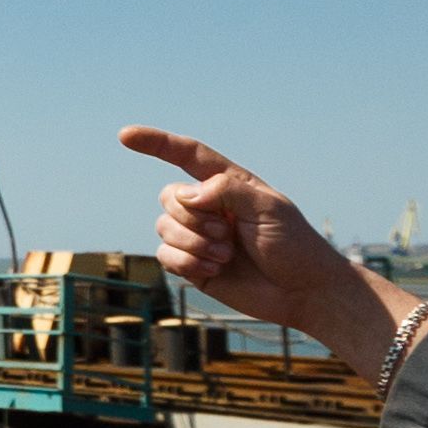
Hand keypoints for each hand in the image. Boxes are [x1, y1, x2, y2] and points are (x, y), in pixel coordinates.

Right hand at [115, 124, 400, 362]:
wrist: (302, 291)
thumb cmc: (293, 245)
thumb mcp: (268, 207)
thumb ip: (225, 190)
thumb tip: (185, 196)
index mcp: (228, 183)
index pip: (187, 155)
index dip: (156, 143)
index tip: (125, 136)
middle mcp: (208, 206)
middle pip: (170, 196)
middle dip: (192, 218)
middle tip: (227, 236)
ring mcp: (198, 236)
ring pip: (164, 227)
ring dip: (193, 243)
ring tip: (225, 256)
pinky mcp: (192, 265)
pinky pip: (165, 256)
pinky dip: (186, 263)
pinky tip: (214, 271)